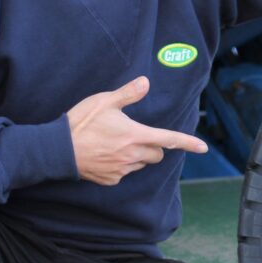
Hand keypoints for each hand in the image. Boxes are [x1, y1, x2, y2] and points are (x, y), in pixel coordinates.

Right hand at [66, 76, 207, 185]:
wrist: (58, 150)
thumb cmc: (81, 123)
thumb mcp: (104, 102)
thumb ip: (128, 93)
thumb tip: (146, 82)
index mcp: (135, 135)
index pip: (169, 139)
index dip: (188, 143)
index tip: (203, 148)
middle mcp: (133, 155)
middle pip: (157, 154)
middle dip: (154, 146)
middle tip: (134, 135)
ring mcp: (122, 170)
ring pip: (142, 164)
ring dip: (138, 156)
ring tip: (115, 144)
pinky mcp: (111, 180)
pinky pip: (124, 173)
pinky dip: (121, 165)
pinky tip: (105, 155)